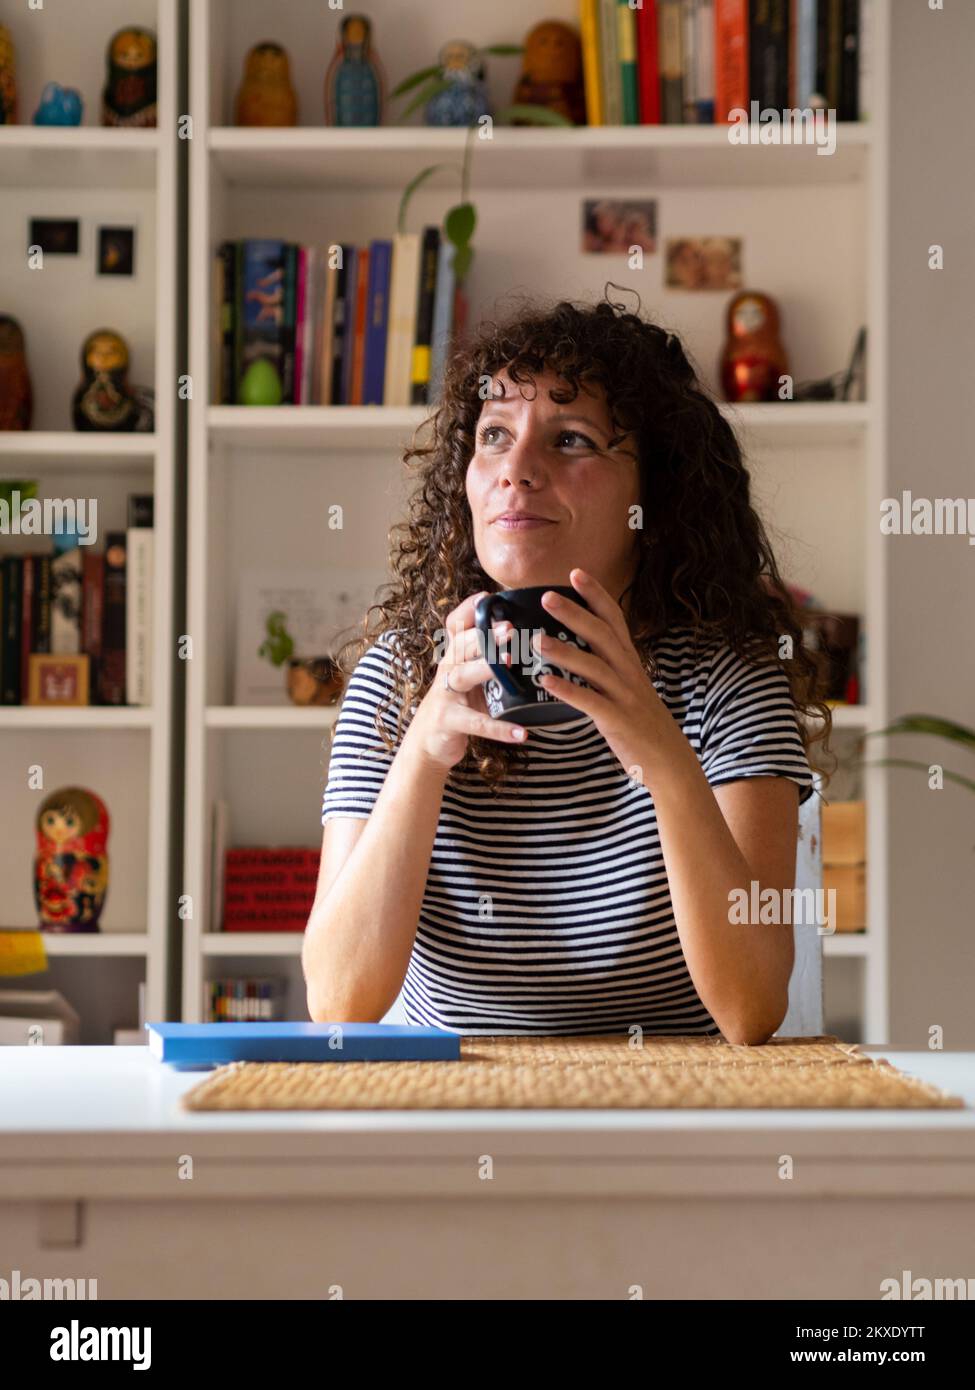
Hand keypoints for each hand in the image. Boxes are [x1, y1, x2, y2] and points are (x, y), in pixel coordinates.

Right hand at [404, 590, 528, 770]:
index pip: (456, 627)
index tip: (487, 596)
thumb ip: (486, 661)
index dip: (468, 610)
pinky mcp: (448, 721)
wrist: (427, 745)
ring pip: (463, 675)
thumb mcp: (468, 680)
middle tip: (509, 627)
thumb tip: (524, 642)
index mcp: (454, 658)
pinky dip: (499, 728)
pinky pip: (476, 723)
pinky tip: (520, 733)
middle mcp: (447, 671)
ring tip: (512, 661)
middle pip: (462, 646)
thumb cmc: (455, 707)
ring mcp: (445, 695)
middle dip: (485, 635)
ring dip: (487, 667)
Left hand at [530, 568, 680, 780]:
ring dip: (565, 651)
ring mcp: (625, 696)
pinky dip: (568, 690)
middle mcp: (629, 673)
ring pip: (594, 667)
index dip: (596, 595)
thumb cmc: (643, 725)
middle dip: (574, 614)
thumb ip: (609, 668)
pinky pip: (590, 702)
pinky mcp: (618, 721)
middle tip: (546, 596)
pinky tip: (546, 681)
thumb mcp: (629, 688)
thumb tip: (581, 650)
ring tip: (537, 640)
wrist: (671, 762)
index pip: (614, 620)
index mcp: (630, 662)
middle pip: (602, 635)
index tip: (575, 572)